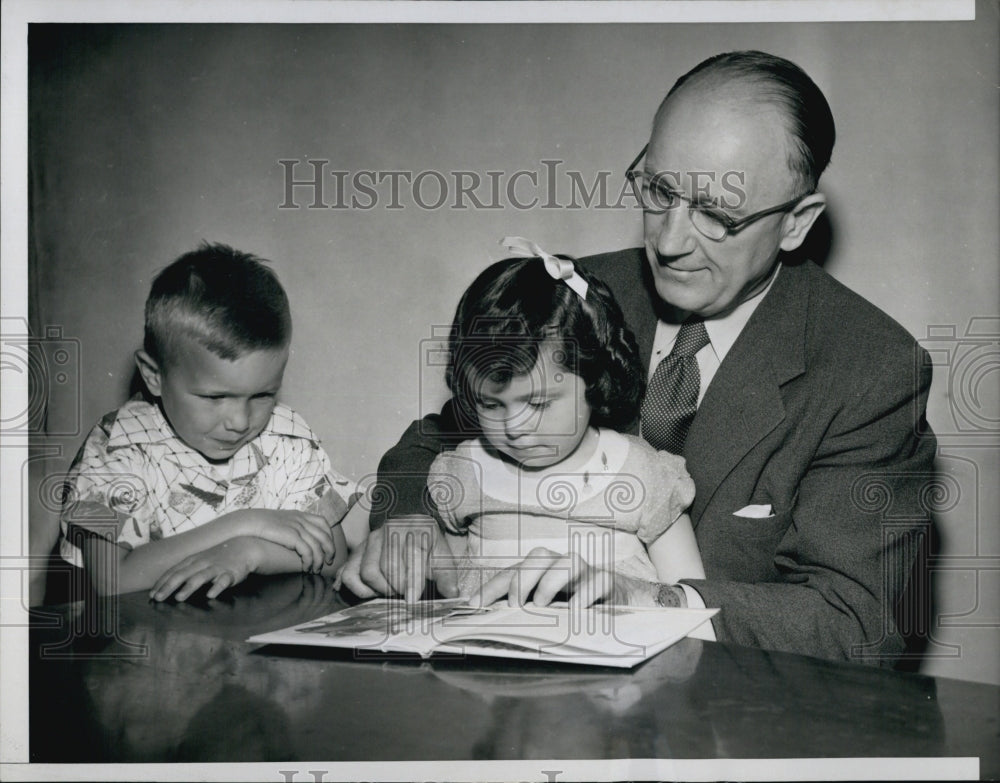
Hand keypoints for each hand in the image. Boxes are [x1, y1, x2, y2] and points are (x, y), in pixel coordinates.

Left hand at [150, 536, 261, 601]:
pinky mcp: (230, 573)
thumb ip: (185, 571)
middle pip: (182, 574)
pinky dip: (217, 587)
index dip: (162, 583)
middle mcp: (202, 563)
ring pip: (201, 577)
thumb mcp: (199, 561)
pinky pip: (223, 580)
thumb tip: (165, 585)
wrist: (244, 548)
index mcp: (192, 560)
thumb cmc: (217, 558)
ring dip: (189, 587)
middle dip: (169, 586)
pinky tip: (211, 595)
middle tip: (158, 598)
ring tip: (179, 598)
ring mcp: (216, 568)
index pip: (173, 571)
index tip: (151, 595)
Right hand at [233, 509, 335, 572]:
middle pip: (324, 535)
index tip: (329, 547)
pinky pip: (308, 551)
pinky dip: (310, 562)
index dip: (329, 535)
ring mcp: (297, 528)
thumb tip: (297, 537)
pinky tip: (306, 569)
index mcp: (300, 515)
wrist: (249, 522)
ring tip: (316, 570)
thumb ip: (291, 525)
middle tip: (329, 561)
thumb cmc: (261, 525)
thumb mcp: (281, 521)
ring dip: (319, 560)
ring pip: (318, 546)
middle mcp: (301, 520)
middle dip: (330, 550)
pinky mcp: (292, 537)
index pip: (323, 523)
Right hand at [336, 518, 458, 602]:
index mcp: (413, 532)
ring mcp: (369, 543)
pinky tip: (372, 592)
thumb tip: (453, 593)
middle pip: (387, 568)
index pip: (410, 558)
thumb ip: (447, 574)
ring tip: (392, 591)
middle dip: (398, 587)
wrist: (408, 521)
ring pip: (367, 572)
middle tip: (407, 594)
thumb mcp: (441, 552)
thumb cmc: (425, 541)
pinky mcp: (356, 552)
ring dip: (380, 589)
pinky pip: (348, 574)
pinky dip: (359, 588)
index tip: (412, 598)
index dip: (411, 581)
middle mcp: (388, 534)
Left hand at [469, 547, 656, 608]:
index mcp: (544, 572)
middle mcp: (563, 565)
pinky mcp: (609, 582)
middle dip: (521, 578)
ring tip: (539, 605)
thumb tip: (497, 626)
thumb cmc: (582, 608)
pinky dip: (585, 595)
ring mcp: (587, 571)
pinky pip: (597, 582)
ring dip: (549, 582)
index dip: (493, 586)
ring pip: (567, 562)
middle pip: (539, 557)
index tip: (473, 605)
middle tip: (512, 605)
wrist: (627, 604)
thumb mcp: (553, 610)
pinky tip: (577, 611)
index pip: (514, 571)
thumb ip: (529, 613)